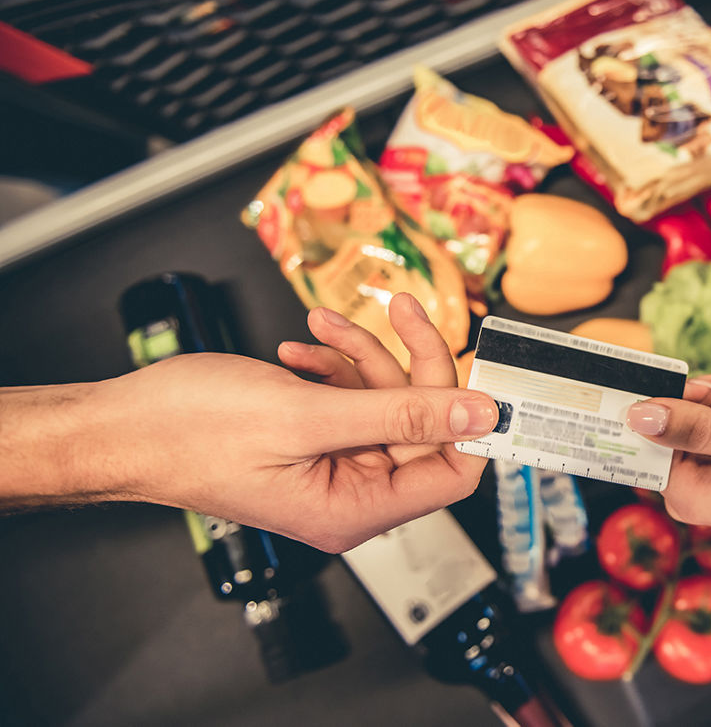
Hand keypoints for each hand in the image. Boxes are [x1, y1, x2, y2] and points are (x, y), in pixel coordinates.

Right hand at [1, 294, 496, 552]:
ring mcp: (332, 465)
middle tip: (398, 313)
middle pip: (425, 425)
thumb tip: (477, 415)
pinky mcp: (314, 437)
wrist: (121, 423)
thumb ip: (401, 414)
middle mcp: (351, 494)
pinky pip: (351, 396)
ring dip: (361, 356)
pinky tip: (303, 349)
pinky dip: (334, 365)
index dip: (470, 422)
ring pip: (386, 401)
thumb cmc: (188, 433)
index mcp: (356, 509)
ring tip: (324, 328)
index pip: (454, 474)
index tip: (475, 371)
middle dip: (409, 364)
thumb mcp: (308, 416)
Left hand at [628, 378, 710, 596]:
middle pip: (666, 423)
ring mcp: (694, 482)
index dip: (674, 401)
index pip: (649, 432)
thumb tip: (636, 414)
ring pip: (685, 417)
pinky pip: (701, 427)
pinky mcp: (707, 470)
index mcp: (686, 494)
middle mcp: (682, 493)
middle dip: (704, 399)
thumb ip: (696, 426)